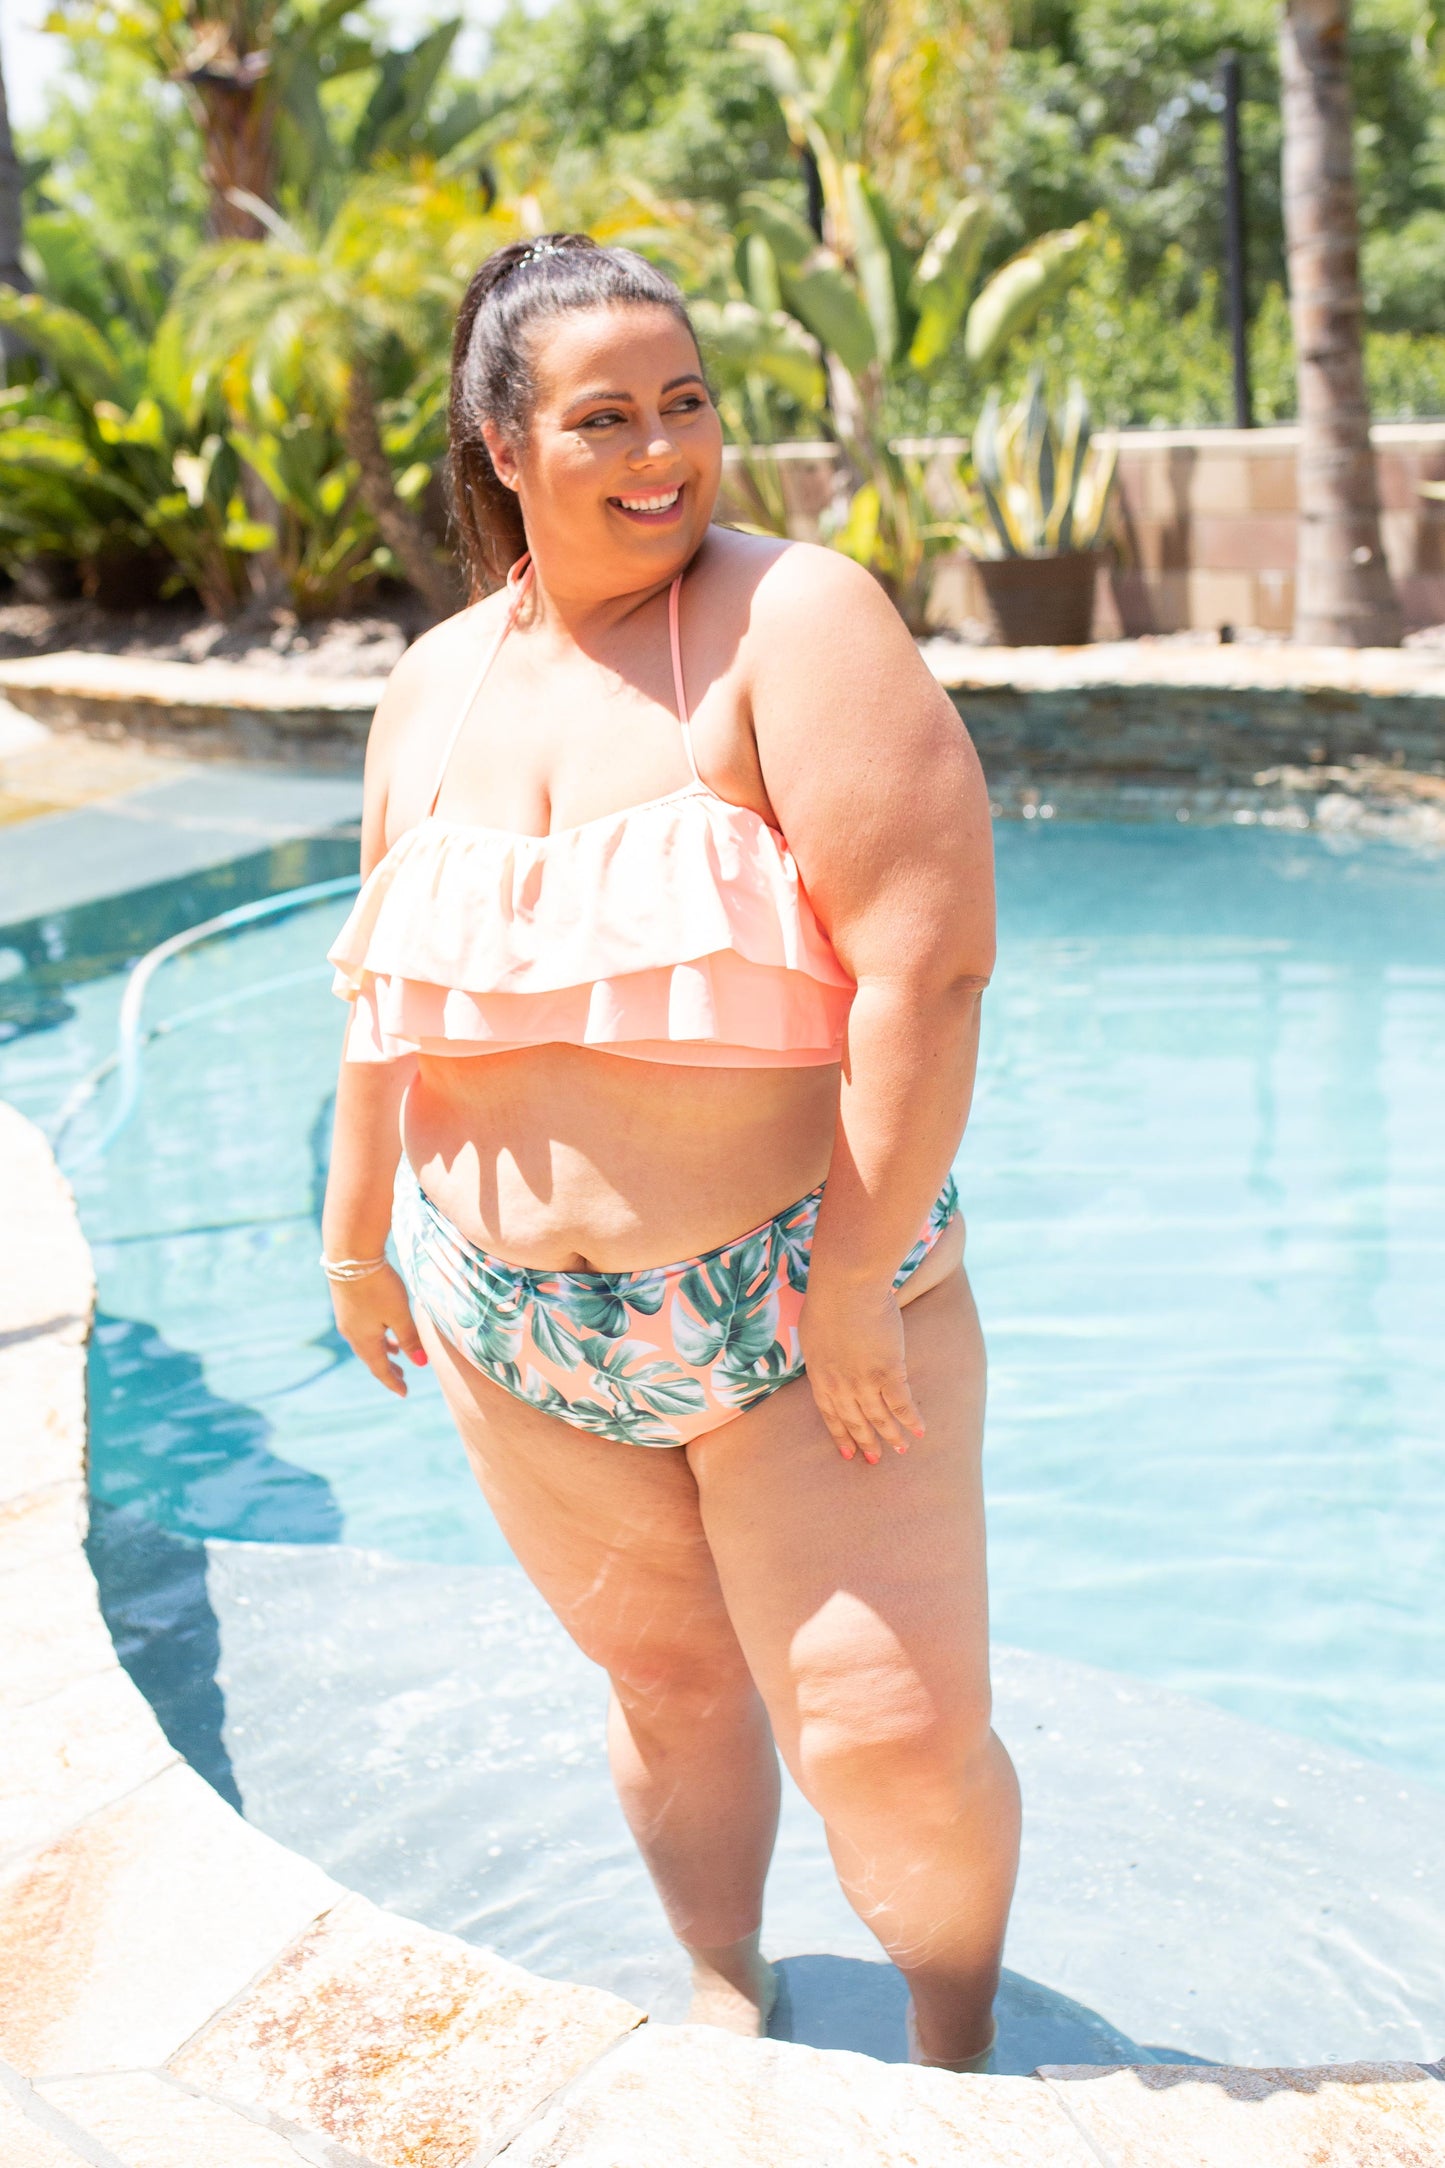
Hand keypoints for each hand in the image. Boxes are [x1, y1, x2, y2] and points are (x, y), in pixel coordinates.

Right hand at [328, 1263, 426, 1396]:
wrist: (351, 1255)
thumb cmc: (379, 1286)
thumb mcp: (399, 1314)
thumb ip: (410, 1339)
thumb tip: (421, 1364)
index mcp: (364, 1340)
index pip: (379, 1369)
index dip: (393, 1382)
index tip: (404, 1393)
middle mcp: (352, 1333)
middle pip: (372, 1358)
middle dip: (388, 1370)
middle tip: (402, 1379)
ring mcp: (348, 1319)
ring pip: (368, 1343)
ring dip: (383, 1351)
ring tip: (396, 1356)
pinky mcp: (347, 1304)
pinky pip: (364, 1330)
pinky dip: (377, 1336)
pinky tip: (384, 1329)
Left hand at [798, 1278, 924, 1463]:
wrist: (846, 1287)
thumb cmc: (828, 1297)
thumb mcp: (814, 1329)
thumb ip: (823, 1349)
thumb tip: (828, 1352)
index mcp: (819, 1375)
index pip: (829, 1413)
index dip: (840, 1433)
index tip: (847, 1452)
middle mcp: (840, 1385)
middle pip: (854, 1420)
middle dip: (865, 1442)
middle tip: (874, 1460)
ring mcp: (863, 1382)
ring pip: (879, 1418)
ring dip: (891, 1436)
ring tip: (901, 1450)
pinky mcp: (888, 1372)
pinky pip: (902, 1404)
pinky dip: (911, 1420)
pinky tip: (920, 1431)